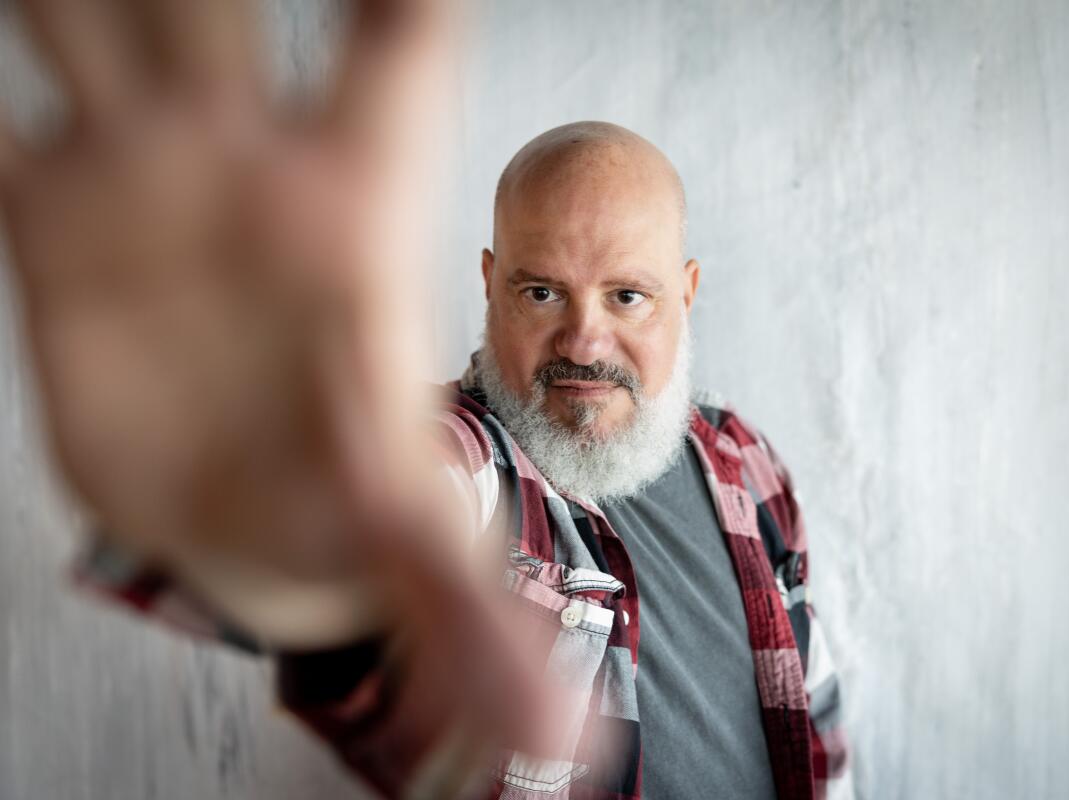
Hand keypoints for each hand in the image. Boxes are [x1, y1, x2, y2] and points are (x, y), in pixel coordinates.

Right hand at [0, 2, 570, 782]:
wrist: (257, 505)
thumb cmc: (343, 487)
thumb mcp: (406, 547)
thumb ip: (470, 625)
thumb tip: (559, 741)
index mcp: (347, 206)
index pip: (391, 48)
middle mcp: (241, 163)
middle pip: (203, 4)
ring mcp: (139, 173)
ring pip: (80, 23)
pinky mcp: (48, 212)